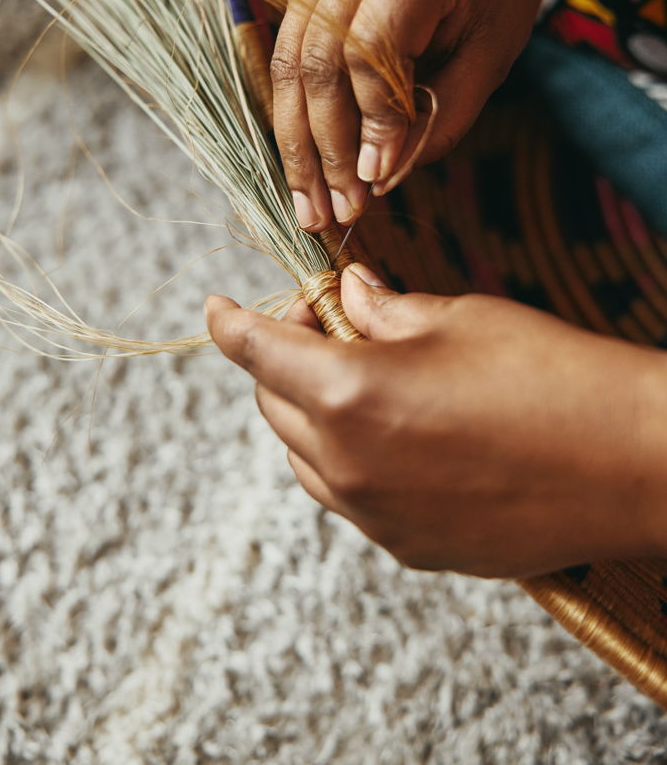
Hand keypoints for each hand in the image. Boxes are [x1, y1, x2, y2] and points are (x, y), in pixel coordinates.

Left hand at [206, 265, 666, 578]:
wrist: (634, 464)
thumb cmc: (552, 374)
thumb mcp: (459, 316)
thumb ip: (383, 310)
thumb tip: (346, 295)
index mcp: (349, 395)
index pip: (257, 353)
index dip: (229, 324)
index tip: (216, 309)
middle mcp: (349, 466)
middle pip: (272, 407)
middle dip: (280, 360)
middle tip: (323, 324)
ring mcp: (377, 517)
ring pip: (303, 458)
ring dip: (308, 413)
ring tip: (359, 377)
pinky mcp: (411, 548)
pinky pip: (349, 498)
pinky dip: (347, 458)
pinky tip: (394, 432)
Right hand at [271, 0, 552, 231]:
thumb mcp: (494, 52)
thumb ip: (442, 112)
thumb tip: (380, 178)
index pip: (371, 50)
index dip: (370, 122)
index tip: (375, 182)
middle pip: (318, 61)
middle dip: (325, 148)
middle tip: (335, 213)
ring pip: (289, 63)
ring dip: (298, 143)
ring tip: (310, 206)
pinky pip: (288, 54)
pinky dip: (296, 114)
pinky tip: (306, 165)